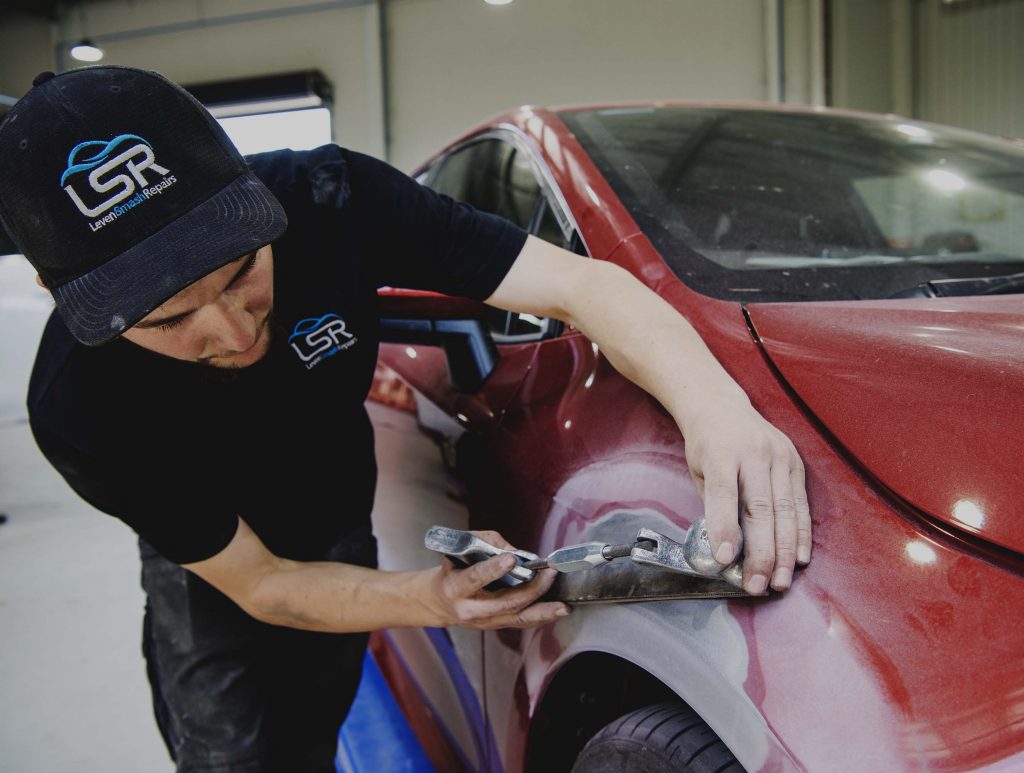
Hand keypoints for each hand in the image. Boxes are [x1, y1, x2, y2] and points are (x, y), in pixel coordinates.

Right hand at [422, 530, 570, 628]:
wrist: (438, 602)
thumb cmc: (452, 571)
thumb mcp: (460, 551)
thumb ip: (487, 544)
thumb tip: (516, 552)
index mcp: (455, 588)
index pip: (475, 579)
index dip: (493, 569)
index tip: (511, 559)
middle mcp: (470, 609)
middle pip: (505, 603)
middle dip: (531, 589)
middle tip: (549, 573)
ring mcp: (485, 622)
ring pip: (518, 618)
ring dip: (543, 611)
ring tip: (563, 605)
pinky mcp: (496, 625)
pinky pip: (522, 622)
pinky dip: (541, 616)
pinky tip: (558, 611)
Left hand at [680, 399, 811, 593]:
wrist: (720, 406)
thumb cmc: (705, 444)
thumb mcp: (698, 470)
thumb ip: (714, 505)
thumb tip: (727, 550)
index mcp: (721, 453)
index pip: (724, 494)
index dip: (725, 528)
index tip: (725, 559)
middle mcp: (754, 453)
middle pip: (760, 508)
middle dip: (760, 552)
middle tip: (757, 585)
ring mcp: (779, 455)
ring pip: (785, 510)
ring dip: (784, 551)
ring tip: (779, 581)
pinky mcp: (795, 461)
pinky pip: (801, 503)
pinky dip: (801, 533)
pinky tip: (798, 557)